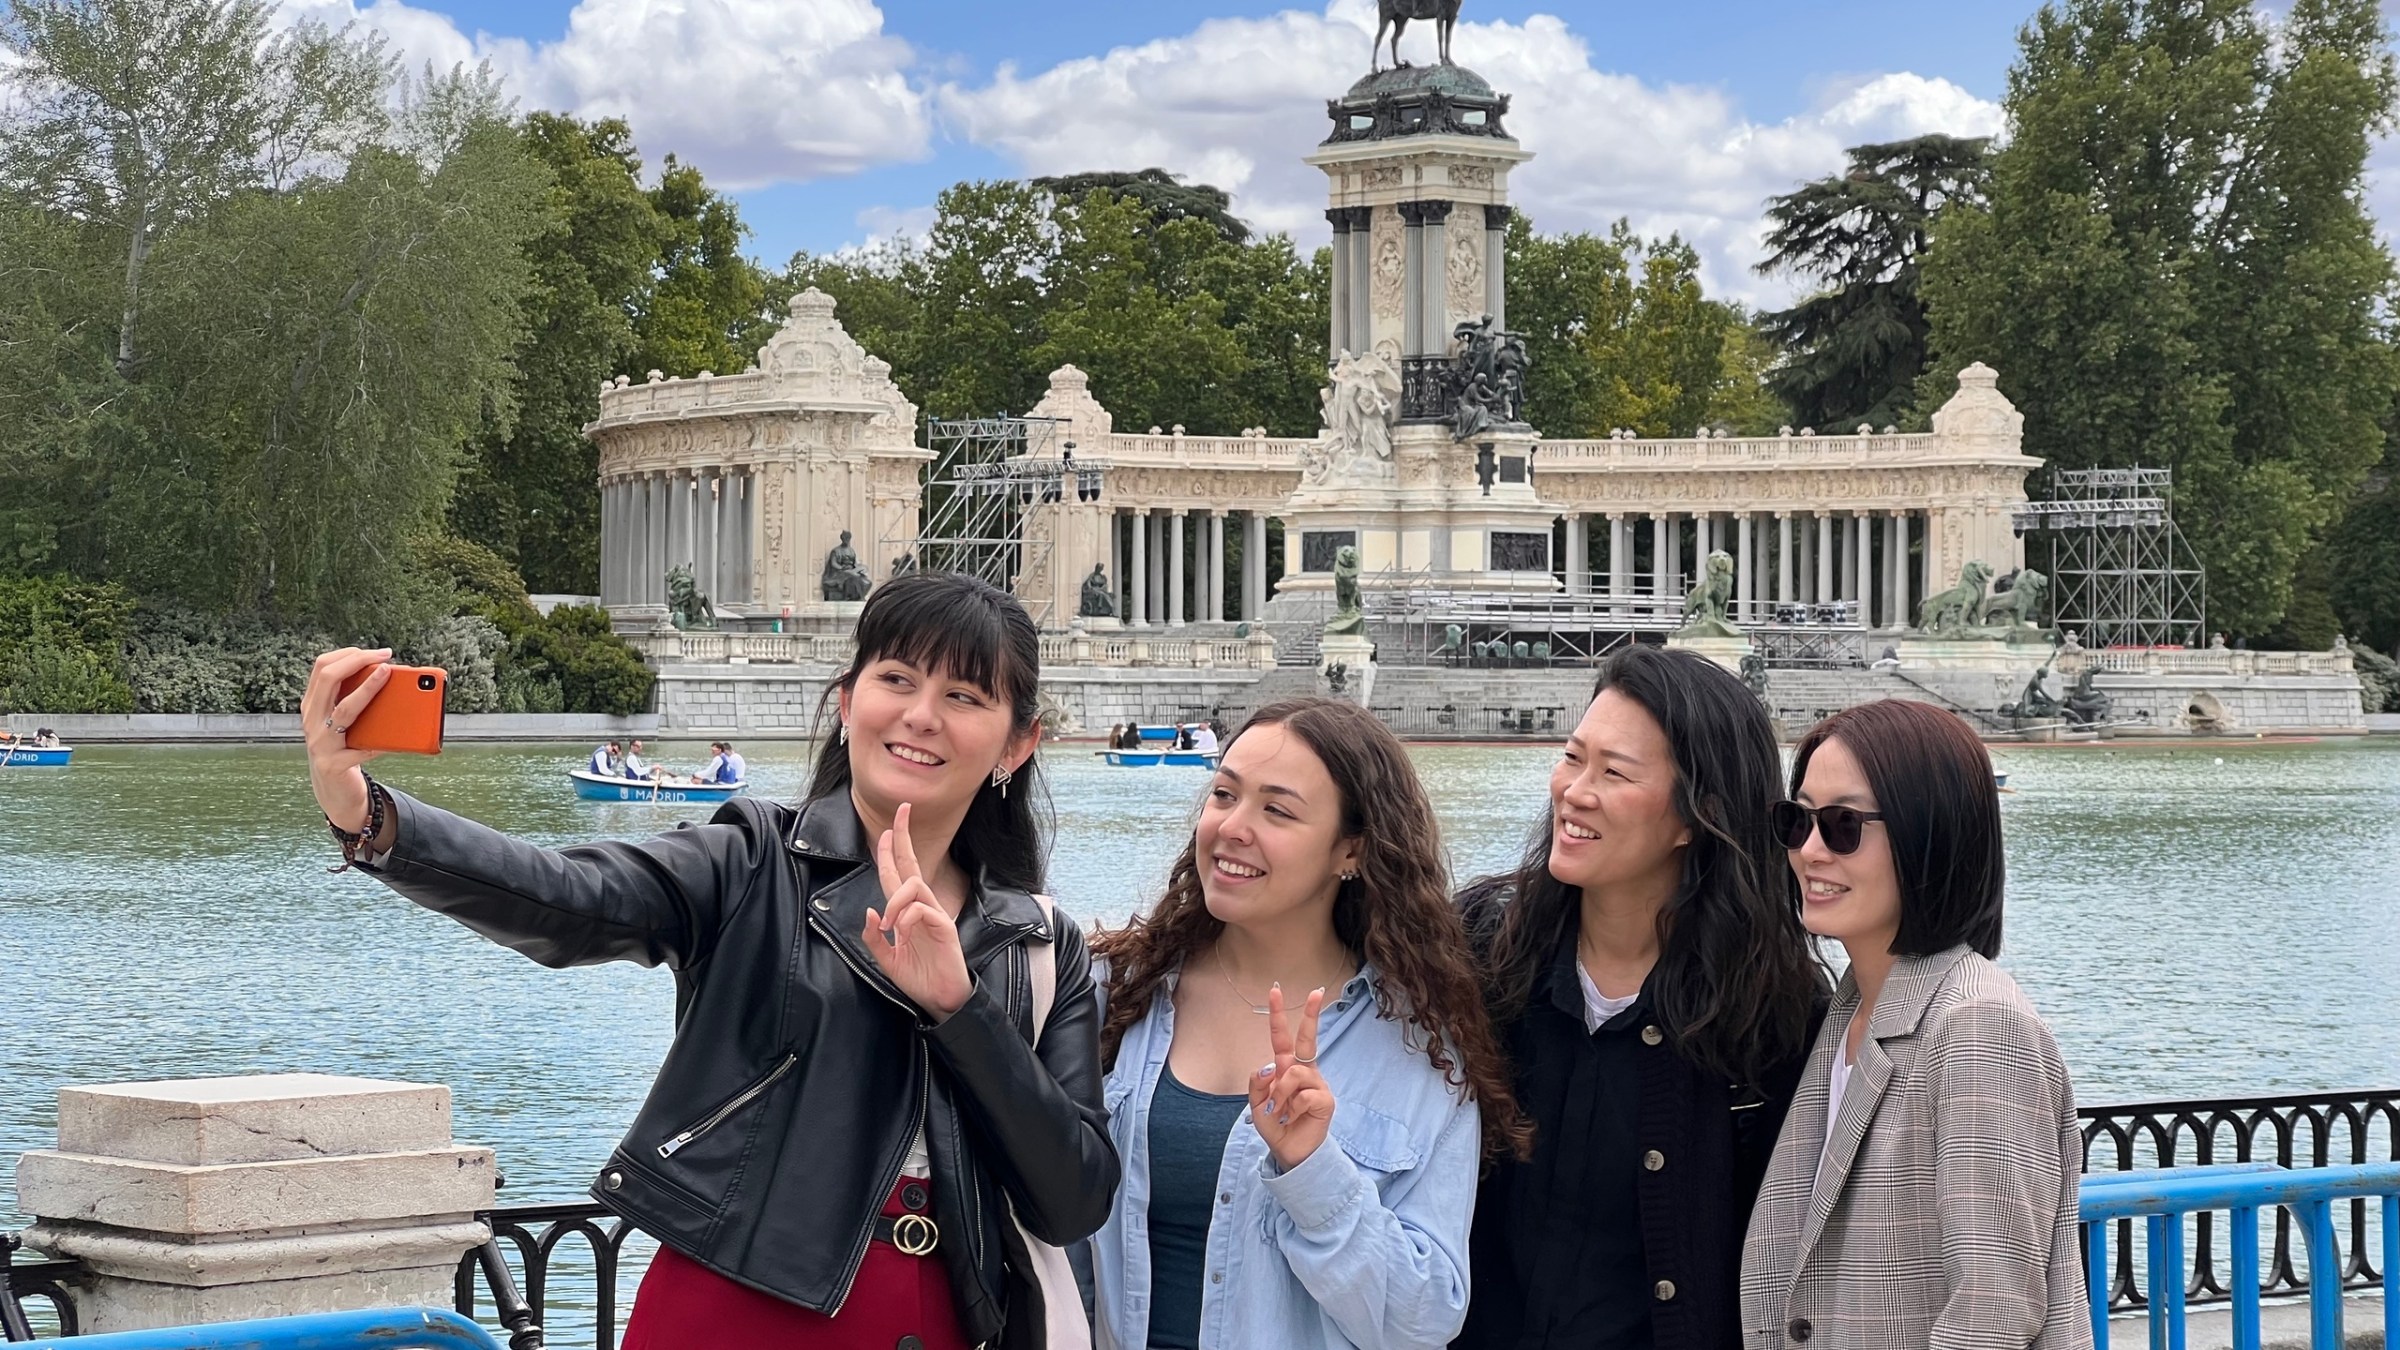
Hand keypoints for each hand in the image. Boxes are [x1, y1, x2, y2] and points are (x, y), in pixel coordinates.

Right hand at [302, 647, 392, 831]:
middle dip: (357, 662)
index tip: (378, 652)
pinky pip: (361, 750)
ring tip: (388, 676)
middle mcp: (311, 720)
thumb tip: (393, 676)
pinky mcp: (333, 765)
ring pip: (344, 710)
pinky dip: (381, 742)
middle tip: (386, 659)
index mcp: (313, 704)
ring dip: (368, 689)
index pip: (321, 667)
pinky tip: (397, 737)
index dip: (349, 654)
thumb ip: (357, 700)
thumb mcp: (347, 721)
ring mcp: (320, 743)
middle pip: (328, 679)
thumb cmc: (347, 748)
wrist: (335, 791)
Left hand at [862, 802, 973, 1020]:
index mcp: (907, 911)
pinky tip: (901, 934)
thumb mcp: (886, 959)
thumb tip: (869, 911)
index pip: (898, 874)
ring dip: (895, 899)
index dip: (891, 850)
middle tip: (902, 810)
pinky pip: (922, 910)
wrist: (941, 999)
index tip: (886, 828)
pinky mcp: (944, 927)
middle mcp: (921, 906)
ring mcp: (934, 914)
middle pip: (911, 863)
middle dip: (904, 837)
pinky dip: (906, 918)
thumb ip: (873, 937)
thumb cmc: (919, 977)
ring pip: (914, 885)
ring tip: (889, 924)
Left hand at [1250, 984, 1334, 1170]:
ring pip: (1293, 1073)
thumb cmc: (1276, 1125)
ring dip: (1280, 1094)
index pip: (1282, 1037)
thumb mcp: (1257, 1105)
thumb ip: (1258, 1084)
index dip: (1278, 1014)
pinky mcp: (1325, 1099)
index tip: (1275, 990)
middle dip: (1311, 1014)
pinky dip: (1292, 1108)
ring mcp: (1316, 1084)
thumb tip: (1269, 1066)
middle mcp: (1302, 1071)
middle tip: (1316, 992)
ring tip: (1279, 1111)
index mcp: (1284, 1068)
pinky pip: (1304, 1094)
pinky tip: (1292, 1117)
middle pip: (1306, 1039)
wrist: (1290, 1152)